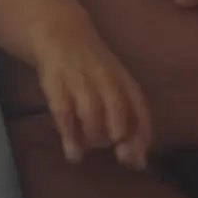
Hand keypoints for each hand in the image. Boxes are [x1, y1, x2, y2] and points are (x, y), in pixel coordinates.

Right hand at [35, 22, 152, 169]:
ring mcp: (79, 80)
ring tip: (90, 147)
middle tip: (113, 151)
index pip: (139, 108)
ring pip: (91, 113)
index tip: (138, 160)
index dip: (141, 135)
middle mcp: (104, 79)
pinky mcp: (56, 85)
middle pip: (117, 110)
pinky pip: (64, 113)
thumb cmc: (94, 69)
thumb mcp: (116, 85)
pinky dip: (69, 137)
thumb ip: (129, 119)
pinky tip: (73, 153)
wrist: (61, 35)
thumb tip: (140, 163)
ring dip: (93, 137)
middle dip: (117, 136)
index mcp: (123, 79)